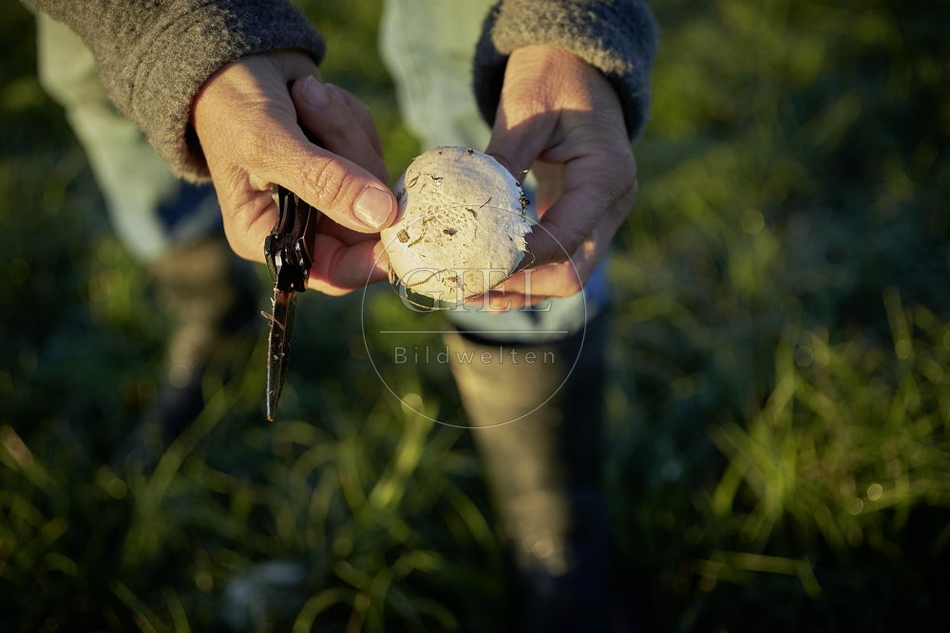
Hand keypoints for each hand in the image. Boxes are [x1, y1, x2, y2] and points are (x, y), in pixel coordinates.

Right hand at [191, 51, 396, 294]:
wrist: (231, 56)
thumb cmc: (230, 104)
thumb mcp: (268, 142)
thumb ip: (323, 181)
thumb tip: (380, 216)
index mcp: (268, 237)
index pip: (333, 271)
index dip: (370, 257)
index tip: (397, 224)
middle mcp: (302, 225)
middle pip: (365, 221)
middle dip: (349, 159)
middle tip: (312, 105)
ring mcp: (328, 195)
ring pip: (374, 180)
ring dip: (344, 128)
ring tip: (304, 95)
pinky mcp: (346, 165)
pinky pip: (374, 148)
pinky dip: (351, 118)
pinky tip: (314, 97)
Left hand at [482, 45, 638, 308]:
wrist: (577, 63)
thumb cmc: (552, 76)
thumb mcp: (525, 108)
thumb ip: (503, 159)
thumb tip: (469, 207)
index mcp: (607, 176)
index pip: (566, 240)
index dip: (521, 263)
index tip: (474, 270)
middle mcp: (613, 204)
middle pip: (573, 273)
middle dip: (521, 289)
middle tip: (468, 290)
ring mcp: (601, 215)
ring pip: (567, 275)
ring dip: (521, 290)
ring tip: (470, 293)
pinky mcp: (582, 217)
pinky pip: (558, 258)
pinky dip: (526, 275)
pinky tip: (490, 283)